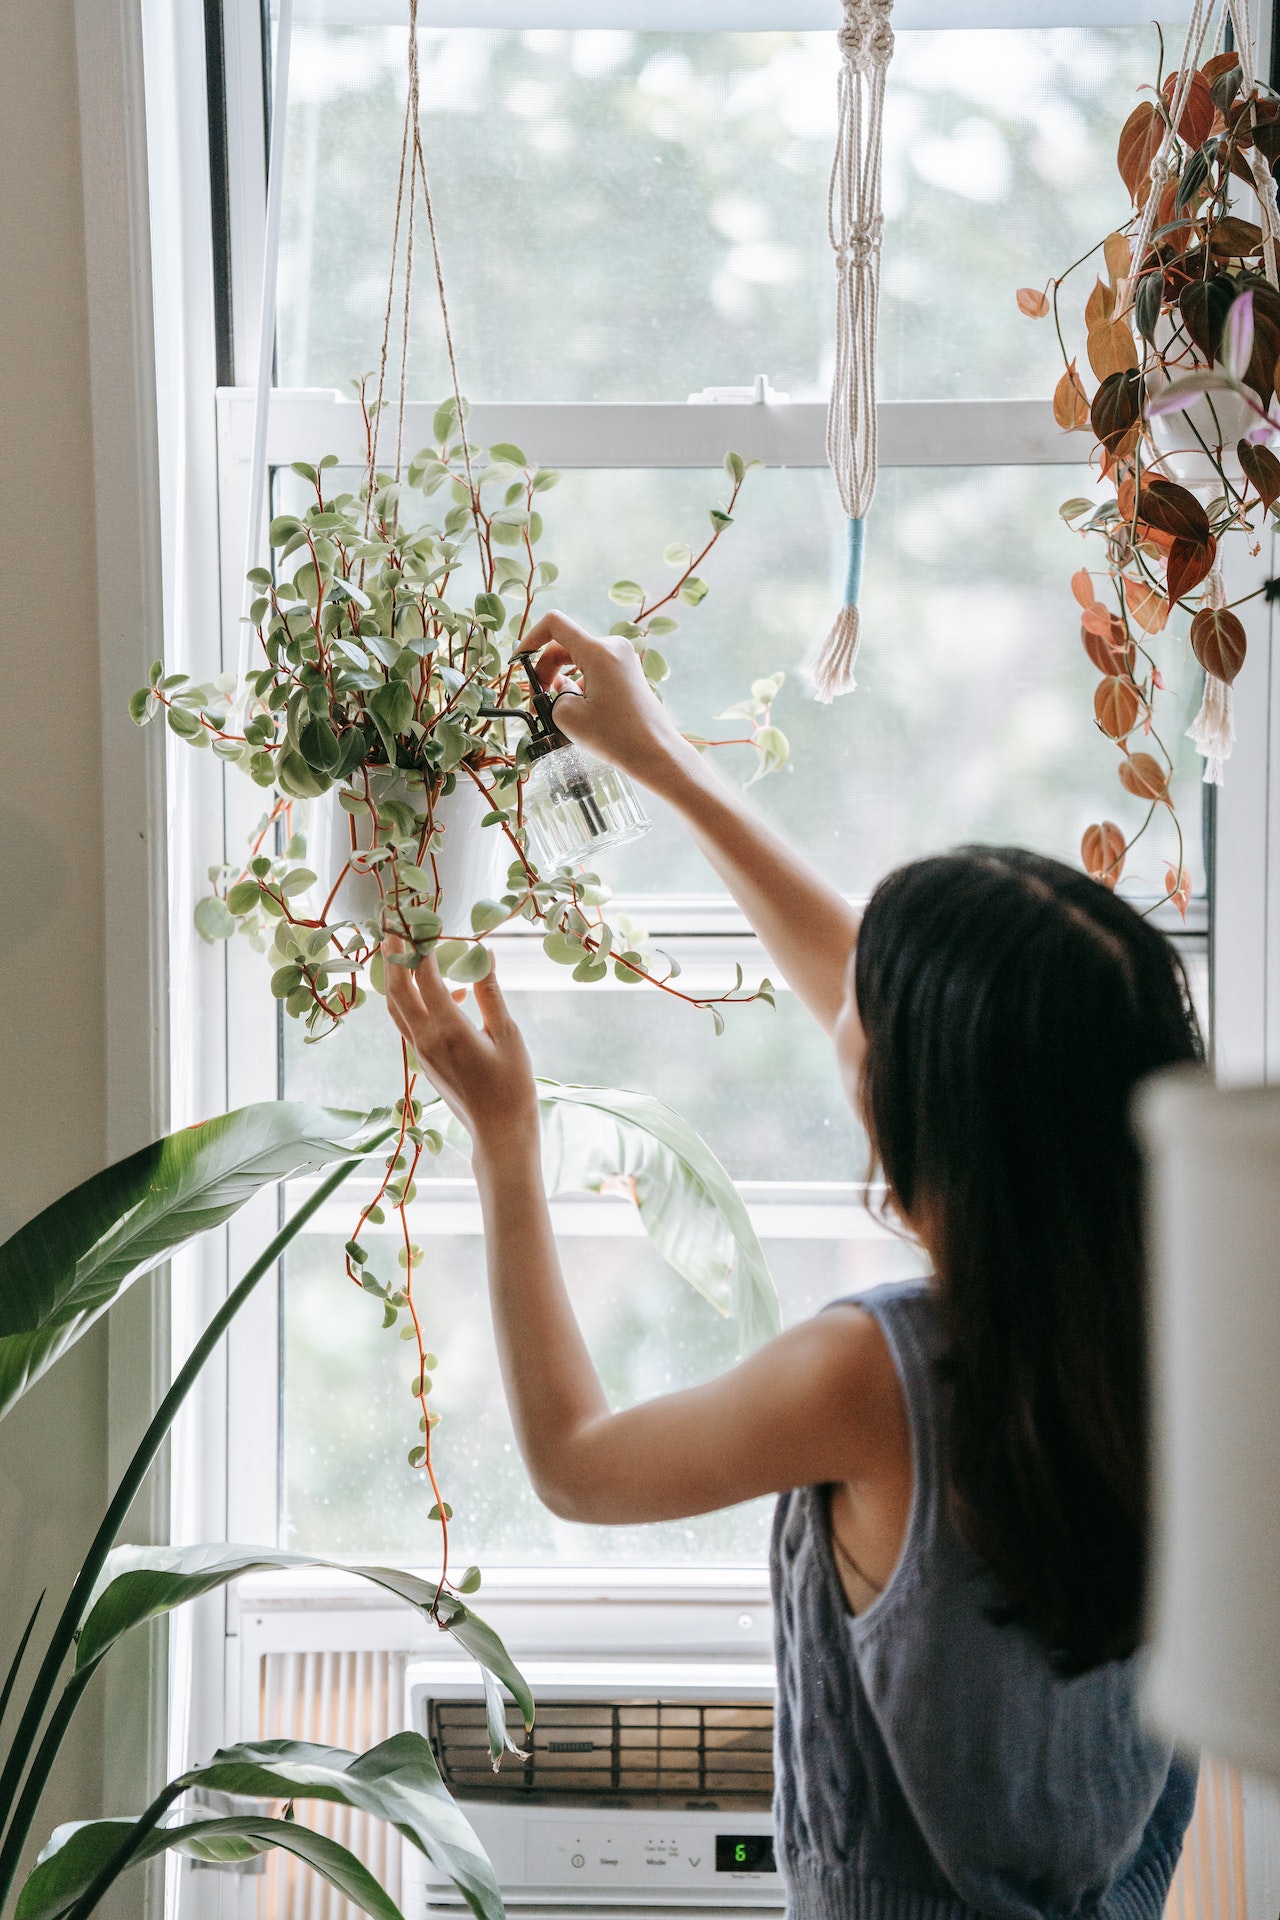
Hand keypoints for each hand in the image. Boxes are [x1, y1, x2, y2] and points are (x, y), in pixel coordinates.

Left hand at [383, 944, 539, 1159]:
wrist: (499, 1131)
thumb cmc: (512, 1085)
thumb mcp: (508, 1034)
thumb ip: (490, 992)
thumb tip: (484, 954)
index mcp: (448, 1028)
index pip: (425, 975)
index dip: (421, 944)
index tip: (421, 920)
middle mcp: (425, 1038)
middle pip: (397, 988)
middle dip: (393, 955)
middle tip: (392, 926)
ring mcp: (420, 1051)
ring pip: (396, 1007)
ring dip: (395, 977)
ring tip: (400, 950)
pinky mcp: (423, 1060)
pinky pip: (408, 1022)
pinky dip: (413, 999)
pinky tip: (446, 992)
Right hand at [521, 610, 695, 792]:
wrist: (656, 753)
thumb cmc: (617, 737)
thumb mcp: (568, 717)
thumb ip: (552, 695)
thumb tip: (560, 688)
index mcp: (598, 651)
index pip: (555, 624)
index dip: (530, 639)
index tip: (519, 661)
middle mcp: (613, 647)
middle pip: (565, 645)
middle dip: (545, 670)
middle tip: (537, 700)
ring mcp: (623, 659)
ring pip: (579, 659)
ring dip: (562, 680)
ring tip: (557, 711)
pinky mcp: (628, 673)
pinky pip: (594, 669)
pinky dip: (579, 684)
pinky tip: (578, 710)